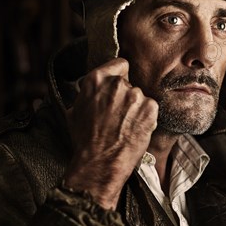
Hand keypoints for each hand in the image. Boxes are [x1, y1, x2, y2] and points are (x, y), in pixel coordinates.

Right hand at [64, 58, 157, 209]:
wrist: (99, 162)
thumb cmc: (85, 140)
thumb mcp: (76, 109)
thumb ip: (90, 92)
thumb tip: (94, 87)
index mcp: (96, 79)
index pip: (120, 64)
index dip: (120, 74)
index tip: (119, 84)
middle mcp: (117, 84)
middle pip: (130, 83)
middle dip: (126, 96)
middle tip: (118, 114)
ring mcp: (135, 95)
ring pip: (140, 97)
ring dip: (136, 108)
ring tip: (124, 125)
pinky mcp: (150, 108)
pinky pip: (150, 108)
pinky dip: (146, 117)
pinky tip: (134, 129)